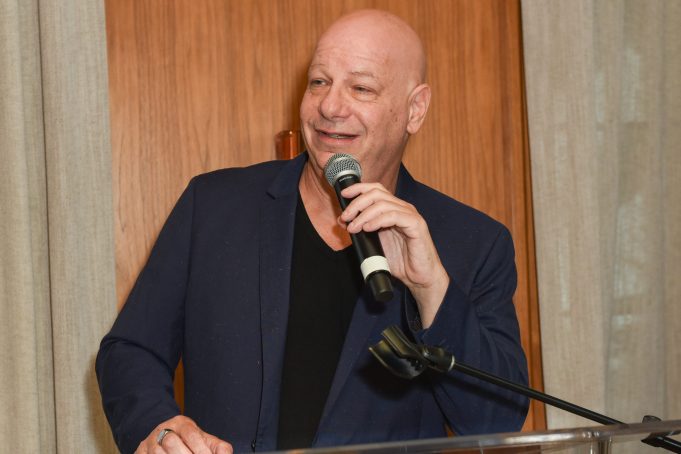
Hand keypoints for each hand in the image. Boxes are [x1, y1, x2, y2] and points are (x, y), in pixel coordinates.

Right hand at [135, 415, 232, 453]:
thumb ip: (217, 447)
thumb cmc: (187, 441)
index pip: (191, 435)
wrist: (161, 436)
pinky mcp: (140, 452)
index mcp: (182, 423)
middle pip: (171, 443)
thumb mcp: (203, 439)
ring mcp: (148, 442)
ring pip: (158, 453)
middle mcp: (162, 429)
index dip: (201, 451)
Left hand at [340, 183, 448, 326]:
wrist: (419, 277)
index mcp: (394, 209)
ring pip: (383, 204)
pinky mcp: (416, 225)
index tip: (344, 195)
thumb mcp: (376, 241)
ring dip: (363, 215)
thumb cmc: (401, 260)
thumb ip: (363, 229)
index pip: (376, 189)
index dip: (358, 189)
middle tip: (345, 217)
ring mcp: (410, 215)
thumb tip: (344, 221)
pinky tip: (368, 228)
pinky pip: (394, 216)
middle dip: (357, 203)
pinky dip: (377, 220)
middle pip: (377, 193)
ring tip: (353, 228)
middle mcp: (403, 208)